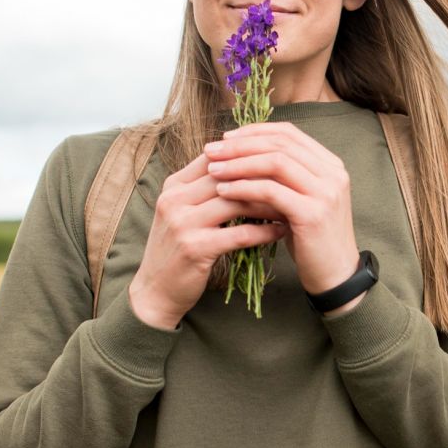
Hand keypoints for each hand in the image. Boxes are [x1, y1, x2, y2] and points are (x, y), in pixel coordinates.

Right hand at [128, 147, 288, 329]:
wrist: (155, 290)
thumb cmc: (178, 247)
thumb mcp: (185, 211)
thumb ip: (207, 189)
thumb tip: (246, 165)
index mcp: (174, 185)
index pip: (216, 158)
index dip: (248, 158)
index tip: (278, 163)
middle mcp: (175, 199)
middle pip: (228, 176)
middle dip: (263, 178)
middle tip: (291, 181)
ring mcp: (182, 223)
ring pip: (236, 202)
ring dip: (268, 204)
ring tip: (291, 205)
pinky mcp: (195, 248)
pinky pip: (239, 234)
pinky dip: (264, 231)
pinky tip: (281, 231)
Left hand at [202, 122, 361, 299]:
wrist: (335, 276)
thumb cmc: (311, 238)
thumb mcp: (298, 200)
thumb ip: (280, 177)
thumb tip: (238, 154)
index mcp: (330, 164)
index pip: (288, 133)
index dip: (254, 131)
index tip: (226, 137)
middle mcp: (333, 173)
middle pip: (280, 143)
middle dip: (241, 144)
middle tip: (211, 151)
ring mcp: (326, 192)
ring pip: (275, 163)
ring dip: (239, 163)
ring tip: (213, 170)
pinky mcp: (313, 214)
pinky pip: (271, 191)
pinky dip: (244, 187)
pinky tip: (224, 191)